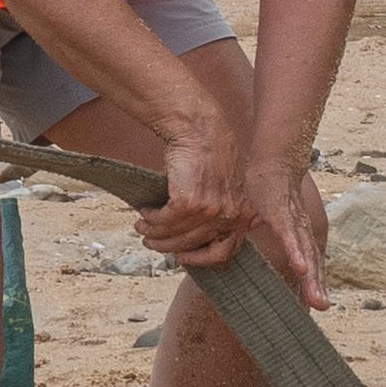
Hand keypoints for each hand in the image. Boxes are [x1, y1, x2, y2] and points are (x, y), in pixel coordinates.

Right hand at [124, 76, 255, 273]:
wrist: (199, 127)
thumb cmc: (211, 152)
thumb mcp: (228, 185)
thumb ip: (220, 210)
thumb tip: (197, 235)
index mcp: (244, 214)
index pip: (225, 252)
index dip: (201, 259)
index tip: (183, 256)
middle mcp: (230, 215)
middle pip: (193, 244)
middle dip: (168, 246)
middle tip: (151, 242)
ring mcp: (210, 210)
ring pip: (175, 234)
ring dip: (154, 232)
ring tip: (141, 226)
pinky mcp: (188, 202)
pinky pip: (163, 220)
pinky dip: (151, 218)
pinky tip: (144, 212)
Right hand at [243, 152, 336, 301]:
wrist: (271, 157)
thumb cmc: (266, 187)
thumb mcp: (265, 215)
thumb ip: (261, 232)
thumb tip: (245, 244)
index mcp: (296, 231)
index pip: (307, 261)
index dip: (310, 282)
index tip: (312, 305)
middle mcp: (299, 228)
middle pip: (312, 262)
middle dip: (316, 286)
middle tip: (321, 308)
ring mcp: (292, 220)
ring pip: (305, 253)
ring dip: (311, 277)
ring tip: (317, 299)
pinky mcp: (281, 211)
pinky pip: (289, 235)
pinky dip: (296, 251)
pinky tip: (300, 268)